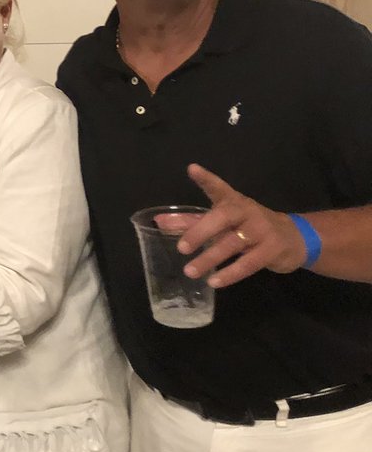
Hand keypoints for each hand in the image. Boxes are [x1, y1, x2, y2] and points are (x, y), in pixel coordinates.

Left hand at [179, 163, 305, 286]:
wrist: (293, 239)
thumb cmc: (249, 227)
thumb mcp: (221, 221)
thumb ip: (190, 221)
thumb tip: (159, 221)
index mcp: (233, 201)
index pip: (218, 187)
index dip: (206, 179)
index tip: (192, 169)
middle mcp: (247, 211)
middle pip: (222, 217)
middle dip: (200, 231)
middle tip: (181, 248)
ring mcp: (261, 230)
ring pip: (233, 243)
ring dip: (210, 258)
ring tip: (190, 271)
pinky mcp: (271, 249)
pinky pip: (249, 263)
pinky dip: (230, 273)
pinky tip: (214, 282)